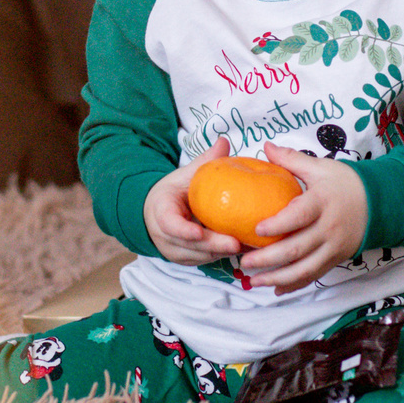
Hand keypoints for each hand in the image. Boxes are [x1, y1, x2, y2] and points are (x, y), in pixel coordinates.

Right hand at [143, 137, 245, 265]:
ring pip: (200, 256)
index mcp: (161, 212)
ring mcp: (174, 252)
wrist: (155, 212)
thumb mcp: (184, 176)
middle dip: (213, 246)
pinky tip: (245, 251)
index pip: (170, 224)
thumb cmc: (174, 193)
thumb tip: (224, 141)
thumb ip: (203, 162)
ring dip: (222, 253)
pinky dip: (224, 256)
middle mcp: (164, 237)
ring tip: (247, 247)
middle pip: (189, 246)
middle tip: (236, 244)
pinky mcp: (187, 260)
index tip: (199, 232)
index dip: (184, 231)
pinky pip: (206, 261)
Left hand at [236, 143, 367, 292]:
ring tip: (255, 280)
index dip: (278, 225)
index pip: (299, 216)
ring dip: (278, 277)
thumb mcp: (321, 167)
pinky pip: (314, 275)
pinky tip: (276, 289)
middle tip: (244, 262)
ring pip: (304, 268)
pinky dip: (295, 284)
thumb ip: (292, 159)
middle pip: (297, 248)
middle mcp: (329, 228)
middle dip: (268, 259)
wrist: (380, 202)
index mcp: (322, 202)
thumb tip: (265, 147)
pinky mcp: (336, 259)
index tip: (256, 229)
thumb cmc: (346, 183)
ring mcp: (334, 247)